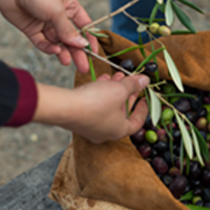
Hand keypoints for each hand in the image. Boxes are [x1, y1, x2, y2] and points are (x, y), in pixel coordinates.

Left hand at [0, 0, 97, 73]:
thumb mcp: (57, 11)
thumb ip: (68, 31)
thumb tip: (82, 44)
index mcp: (70, 6)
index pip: (84, 26)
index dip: (90, 39)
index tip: (94, 52)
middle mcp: (59, 15)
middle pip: (71, 38)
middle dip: (77, 52)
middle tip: (83, 66)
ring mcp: (45, 23)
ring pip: (58, 42)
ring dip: (63, 52)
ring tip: (66, 62)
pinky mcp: (32, 30)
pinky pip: (43, 42)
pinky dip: (49, 48)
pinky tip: (55, 51)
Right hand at [33, 72, 149, 142]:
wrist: (63, 107)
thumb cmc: (95, 103)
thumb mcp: (120, 90)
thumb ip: (133, 85)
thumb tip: (146, 81)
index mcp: (119, 131)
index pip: (137, 122)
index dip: (143, 109)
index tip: (145, 98)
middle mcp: (106, 133)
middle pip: (122, 113)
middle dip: (127, 95)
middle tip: (132, 82)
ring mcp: (91, 128)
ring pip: (108, 108)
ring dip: (114, 91)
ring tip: (117, 76)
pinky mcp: (79, 120)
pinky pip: (95, 106)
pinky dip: (100, 93)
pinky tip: (102, 79)